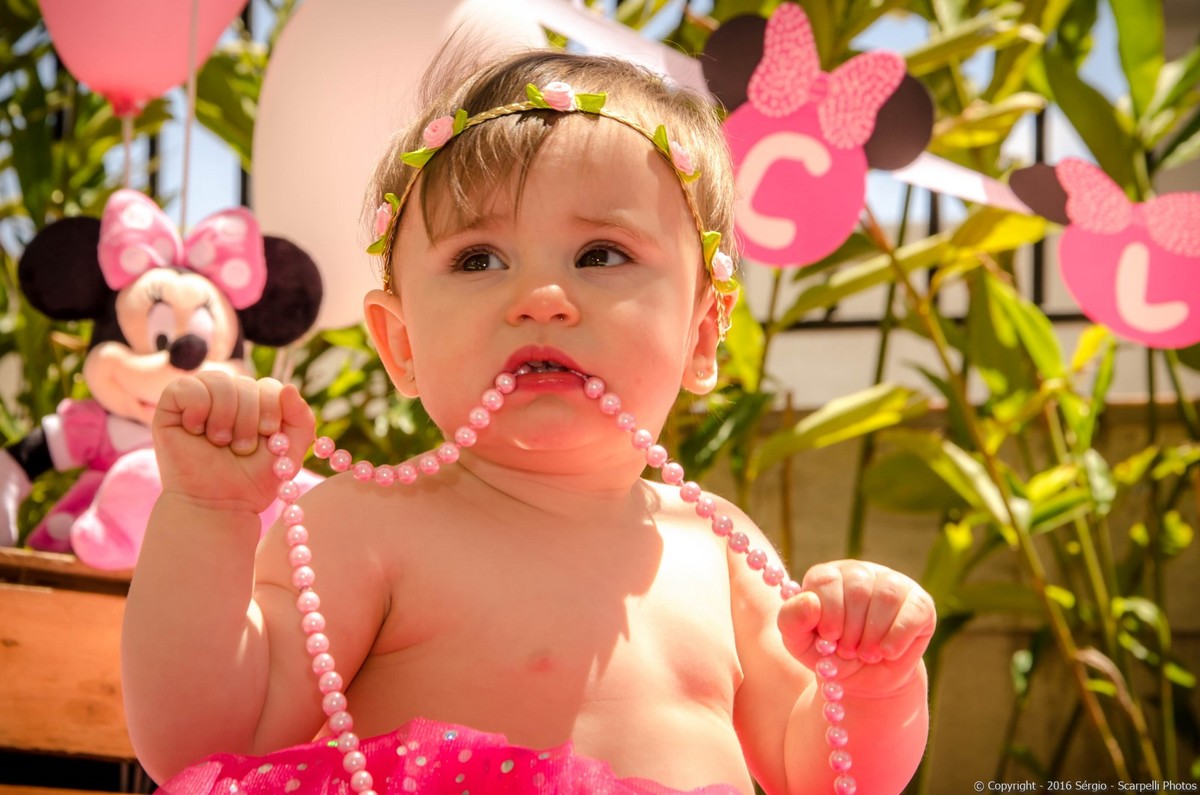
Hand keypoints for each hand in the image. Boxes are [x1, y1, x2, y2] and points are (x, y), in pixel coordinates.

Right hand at [153, 373, 313, 514]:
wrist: (218, 505)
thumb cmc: (251, 480)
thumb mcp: (290, 452)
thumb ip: (301, 419)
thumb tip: (290, 387)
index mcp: (255, 402)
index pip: (269, 385)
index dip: (272, 408)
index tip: (269, 436)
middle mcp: (228, 396)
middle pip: (246, 383)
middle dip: (249, 420)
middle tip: (242, 448)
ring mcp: (199, 399)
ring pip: (219, 381)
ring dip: (225, 417)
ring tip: (220, 442)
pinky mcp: (171, 406)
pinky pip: (187, 386)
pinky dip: (198, 409)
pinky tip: (196, 430)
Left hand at [778, 560, 935, 696]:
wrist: (865, 680)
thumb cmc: (828, 655)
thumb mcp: (799, 642)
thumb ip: (792, 620)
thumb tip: (810, 602)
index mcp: (827, 576)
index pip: (825, 580)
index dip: (827, 612)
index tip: (828, 637)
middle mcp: (860, 572)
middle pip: (857, 589)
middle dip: (851, 629)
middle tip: (848, 651)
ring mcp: (892, 583)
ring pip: (886, 597)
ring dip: (873, 634)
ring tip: (867, 654)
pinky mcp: (919, 602)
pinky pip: (913, 610)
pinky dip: (898, 636)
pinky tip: (887, 652)